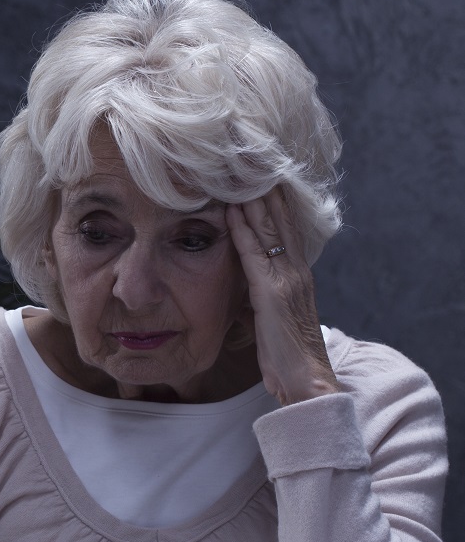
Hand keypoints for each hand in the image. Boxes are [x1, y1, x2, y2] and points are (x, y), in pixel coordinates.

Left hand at [226, 188, 341, 404]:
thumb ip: (262, 295)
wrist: (307, 380)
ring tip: (240, 173)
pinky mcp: (272, 293)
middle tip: (252, 162)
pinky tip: (233, 210)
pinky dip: (243, 230)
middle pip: (279, 222)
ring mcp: (286, 280)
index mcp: (298, 276)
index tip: (263, 178)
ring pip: (268, 231)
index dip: (275, 203)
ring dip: (253, 201)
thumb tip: (247, 285)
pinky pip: (254, 254)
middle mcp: (296, 272)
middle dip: (266, 192)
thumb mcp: (273, 316)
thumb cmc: (287, 354)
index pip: (286, 230)